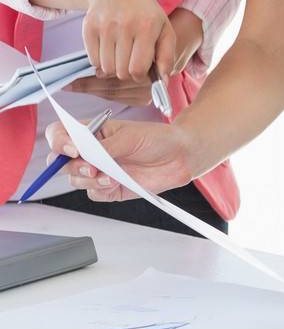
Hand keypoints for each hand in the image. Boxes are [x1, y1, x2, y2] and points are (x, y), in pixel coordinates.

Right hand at [44, 117, 196, 201]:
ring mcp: (99, 171)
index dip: (58, 143)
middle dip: (74, 166)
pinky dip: (101, 191)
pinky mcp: (109, 188)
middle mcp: (90, 152)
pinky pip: (93, 194)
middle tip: (93, 168)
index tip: (72, 149)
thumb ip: (104, 147)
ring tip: (112, 176)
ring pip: (76, 180)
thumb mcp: (129, 137)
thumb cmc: (156, 139)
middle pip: (61, 162)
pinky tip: (116, 183)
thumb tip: (84, 153)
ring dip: (90, 180)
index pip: (59, 135)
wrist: (179, 157)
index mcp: (91, 133)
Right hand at [81, 0, 175, 81]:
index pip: (138, 69)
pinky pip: (92, 60)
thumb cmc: (144, 12)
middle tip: (131, 63)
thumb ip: (167, 56)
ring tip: (121, 55)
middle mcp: (125, 25)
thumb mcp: (164, 29)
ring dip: (113, 67)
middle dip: (127, 73)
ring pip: (106, 68)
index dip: (140, 76)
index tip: (141, 71)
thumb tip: (163, 81)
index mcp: (147, 27)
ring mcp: (105, 26)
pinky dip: (100, 60)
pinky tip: (109, 48)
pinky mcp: (89, 27)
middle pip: (121, 71)